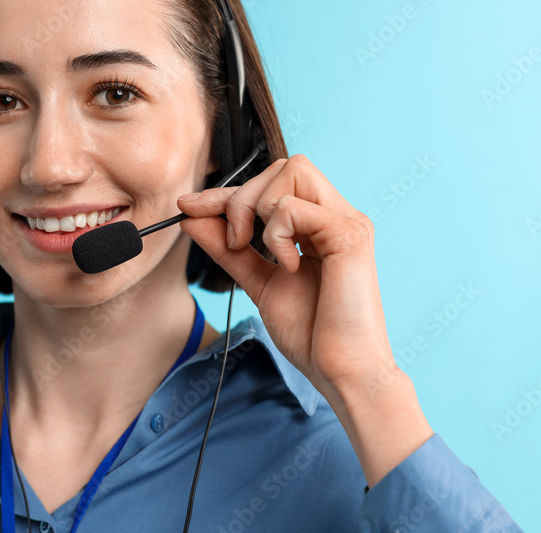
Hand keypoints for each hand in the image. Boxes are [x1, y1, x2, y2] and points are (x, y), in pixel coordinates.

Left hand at [177, 155, 393, 398]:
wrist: (343, 374)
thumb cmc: (312, 335)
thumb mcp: (260, 283)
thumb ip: (230, 250)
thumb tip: (192, 218)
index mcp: (321, 225)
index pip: (272, 183)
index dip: (227, 193)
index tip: (190, 209)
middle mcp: (337, 215)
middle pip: (283, 166)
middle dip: (242, 197)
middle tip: (235, 242)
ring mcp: (347, 222)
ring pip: (291, 171)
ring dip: (259, 210)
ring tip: (267, 256)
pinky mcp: (350, 236)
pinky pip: (294, 207)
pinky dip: (277, 234)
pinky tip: (289, 267)